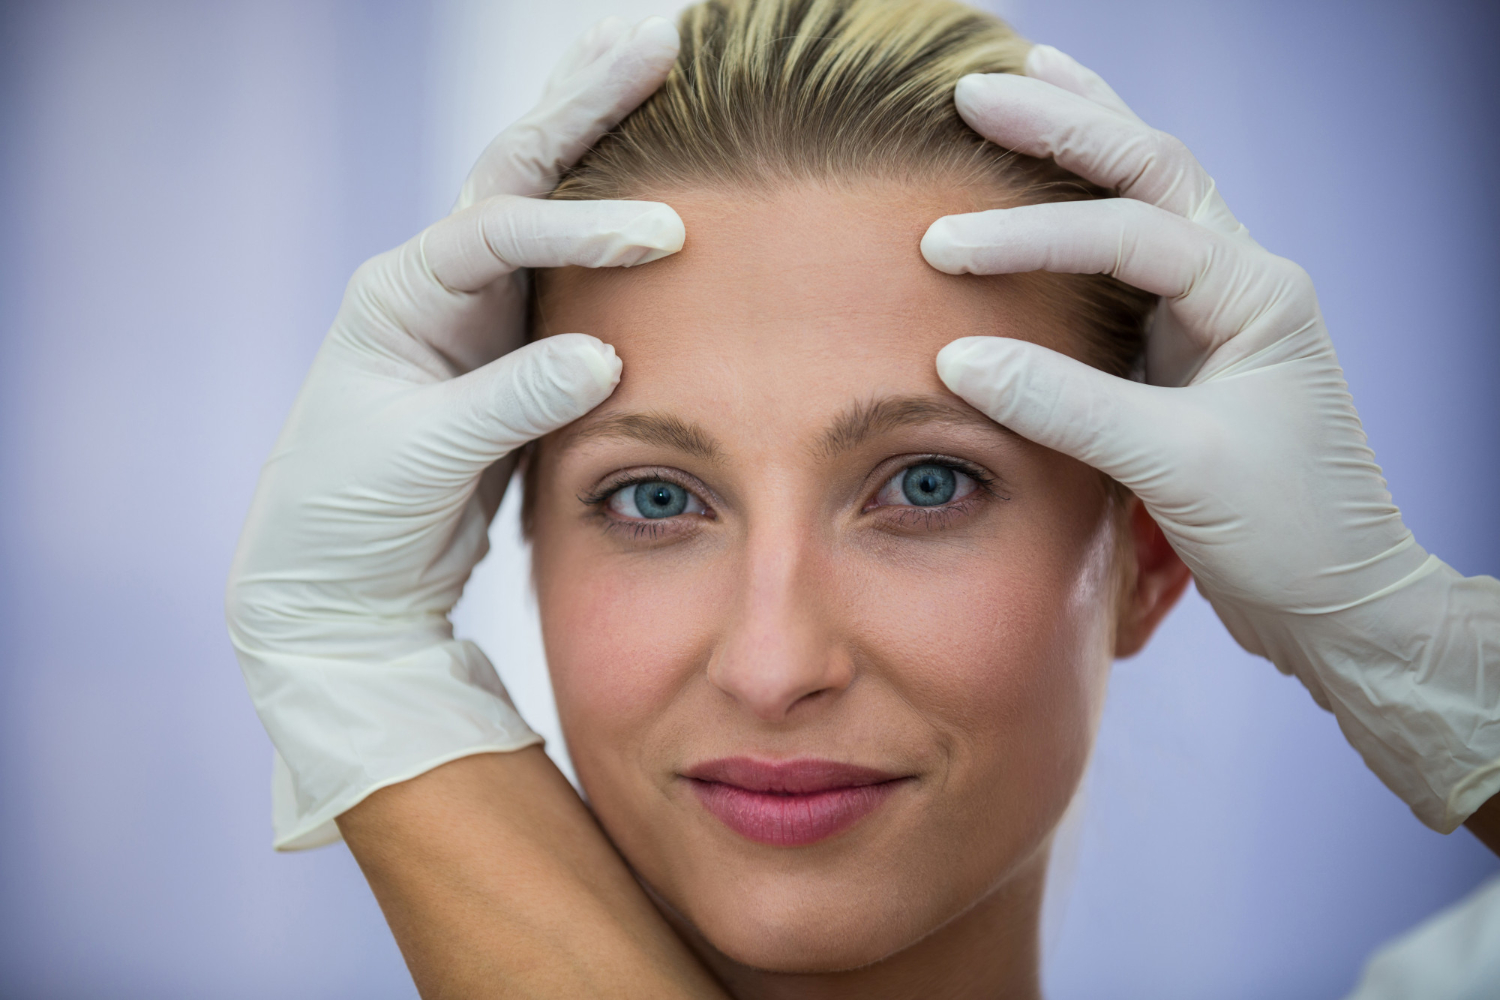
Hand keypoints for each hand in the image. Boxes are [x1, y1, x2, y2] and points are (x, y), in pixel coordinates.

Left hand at [226, 16, 684, 849]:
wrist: (344, 577)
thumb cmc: (355, 513)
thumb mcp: (425, 458)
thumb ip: (510, 402)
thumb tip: (605, 355)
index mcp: (403, 292)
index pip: (498, 232)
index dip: (581, 225)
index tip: (661, 234)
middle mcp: (441, 282)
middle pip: (517, 170)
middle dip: (583, 105)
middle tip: (654, 43)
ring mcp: (483, 310)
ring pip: (546, 198)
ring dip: (598, 130)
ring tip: (648, 57)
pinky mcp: (518, 347)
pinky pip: (574, 266)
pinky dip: (612, 211)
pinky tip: (653, 170)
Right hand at [923, 45, 1499, 832]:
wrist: (1339, 600)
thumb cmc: (1282, 534)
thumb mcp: (1175, 466)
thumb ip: (1067, 405)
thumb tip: (956, 357)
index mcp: (1254, 296)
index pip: (1129, 234)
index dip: (1031, 235)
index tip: (941, 250)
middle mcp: (1241, 281)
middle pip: (1150, 168)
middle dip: (1063, 123)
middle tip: (972, 88)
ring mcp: (1216, 309)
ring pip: (1148, 192)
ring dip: (1083, 137)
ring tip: (1019, 82)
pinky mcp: (1188, 347)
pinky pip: (1131, 254)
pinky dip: (1083, 208)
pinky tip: (1046, 187)